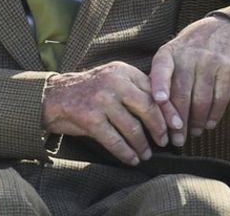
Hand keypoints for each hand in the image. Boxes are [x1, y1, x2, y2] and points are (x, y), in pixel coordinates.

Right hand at [42, 61, 168, 165]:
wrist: (50, 96)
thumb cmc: (87, 92)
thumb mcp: (111, 80)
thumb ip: (135, 89)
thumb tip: (167, 113)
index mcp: (122, 71)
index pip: (154, 91)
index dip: (168, 111)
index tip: (178, 126)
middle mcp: (112, 82)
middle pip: (147, 108)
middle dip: (160, 129)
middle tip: (166, 142)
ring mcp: (100, 100)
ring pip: (132, 128)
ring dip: (142, 145)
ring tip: (146, 154)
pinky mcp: (89, 118)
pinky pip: (115, 140)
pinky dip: (126, 153)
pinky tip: (131, 159)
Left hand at [150, 15, 229, 146]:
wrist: (222, 28)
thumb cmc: (189, 48)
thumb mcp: (171, 53)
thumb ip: (161, 74)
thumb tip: (149, 103)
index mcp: (168, 54)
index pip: (161, 69)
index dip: (159, 85)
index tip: (157, 101)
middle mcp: (188, 56)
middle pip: (182, 93)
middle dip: (178, 120)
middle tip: (176, 139)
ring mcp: (210, 62)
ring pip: (202, 98)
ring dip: (197, 121)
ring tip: (192, 134)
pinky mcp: (229, 68)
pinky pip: (221, 97)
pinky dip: (215, 114)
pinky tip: (209, 124)